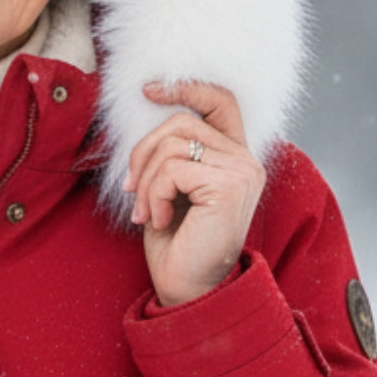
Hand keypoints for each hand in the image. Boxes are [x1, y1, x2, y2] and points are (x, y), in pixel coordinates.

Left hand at [124, 81, 264, 307]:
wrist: (189, 288)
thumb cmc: (178, 242)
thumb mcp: (171, 187)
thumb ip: (171, 154)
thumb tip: (147, 117)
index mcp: (234, 157)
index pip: (220, 101)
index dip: (186, 88)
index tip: (148, 90)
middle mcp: (246, 160)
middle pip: (182, 123)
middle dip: (143, 153)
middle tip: (130, 189)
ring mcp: (242, 171)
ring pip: (173, 146)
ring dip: (145, 181)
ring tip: (144, 212)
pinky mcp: (230, 186)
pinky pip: (173, 170)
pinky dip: (153, 195)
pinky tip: (158, 221)